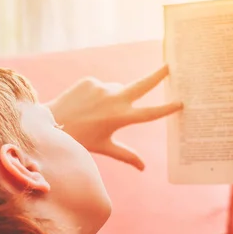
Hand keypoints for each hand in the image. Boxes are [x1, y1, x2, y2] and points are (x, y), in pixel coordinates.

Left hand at [46, 66, 181, 169]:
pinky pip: (101, 86)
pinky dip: (99, 93)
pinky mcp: (90, 80)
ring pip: (117, 89)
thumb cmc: (80, 140)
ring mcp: (102, 87)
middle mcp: (114, 100)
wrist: (51, 124)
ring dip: (115, 98)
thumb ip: (127, 156)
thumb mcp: (105, 148)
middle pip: (142, 85)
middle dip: (158, 75)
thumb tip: (144, 168)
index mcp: (121, 118)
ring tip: (96, 113)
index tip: (181, 101)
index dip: (167, 108)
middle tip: (171, 65)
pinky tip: (86, 105)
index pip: (150, 113)